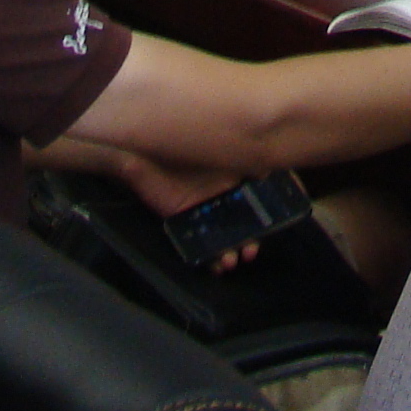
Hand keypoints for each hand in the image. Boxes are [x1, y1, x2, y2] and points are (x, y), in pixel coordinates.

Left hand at [105, 152, 263, 267]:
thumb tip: (268, 164)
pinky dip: (210, 259)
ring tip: (229, 261)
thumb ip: (240, 155)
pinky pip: (201, 245)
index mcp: (231, 177)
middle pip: (243, 224)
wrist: (142, 154)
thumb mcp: (214, 147)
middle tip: (248, 252)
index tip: (268, 230)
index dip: (262, 219)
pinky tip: (216, 266)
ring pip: (224, 237)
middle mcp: (220, 196)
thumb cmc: (179, 144)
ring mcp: (203, 211)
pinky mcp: (185, 223)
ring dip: (231, 252)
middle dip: (249, 241)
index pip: (255, 201)